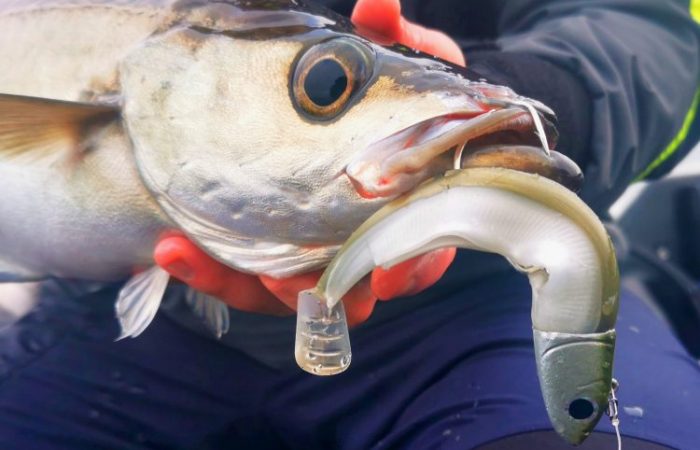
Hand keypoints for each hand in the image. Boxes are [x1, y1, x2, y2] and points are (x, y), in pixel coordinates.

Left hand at [154, 0, 463, 325]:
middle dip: (310, 290)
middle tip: (281, 277)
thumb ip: (397, 43)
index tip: (386, 275)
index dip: (405, 272)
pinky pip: (240, 275)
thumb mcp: (400, 70)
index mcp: (407, 215)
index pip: (414, 259)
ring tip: (188, 254)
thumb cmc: (394, 99)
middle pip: (342, 294)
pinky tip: (170, 246)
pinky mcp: (270, 253)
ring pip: (280, 293)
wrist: (359, 116)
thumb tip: (379, 4)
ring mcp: (312, 256)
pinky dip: (206, 268)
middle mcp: (361, 246)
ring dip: (239, 283)